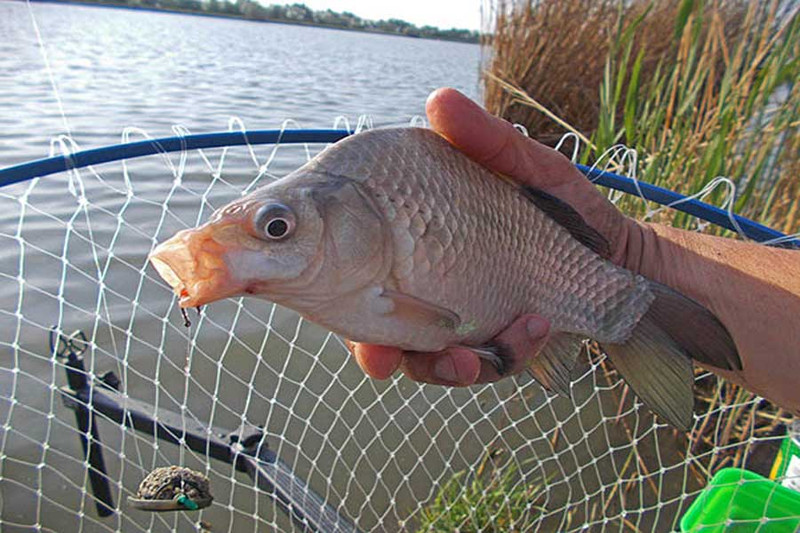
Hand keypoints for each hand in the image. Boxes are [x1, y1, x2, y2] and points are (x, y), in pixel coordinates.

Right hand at [349, 87, 639, 385]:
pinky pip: (488, 365)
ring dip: (443, 366)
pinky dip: (505, 354)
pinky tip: (534, 327)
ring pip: (431, 362)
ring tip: (469, 355)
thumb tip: (437, 100)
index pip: (369, 274)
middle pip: (385, 333)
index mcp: (426, 247)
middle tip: (385, 358)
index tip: (343, 302)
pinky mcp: (502, 347)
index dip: (344, 295)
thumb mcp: (529, 168)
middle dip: (380, 353)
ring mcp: (469, 325)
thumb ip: (487, 140)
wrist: (623, 258)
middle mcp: (436, 292)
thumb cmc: (566, 208)